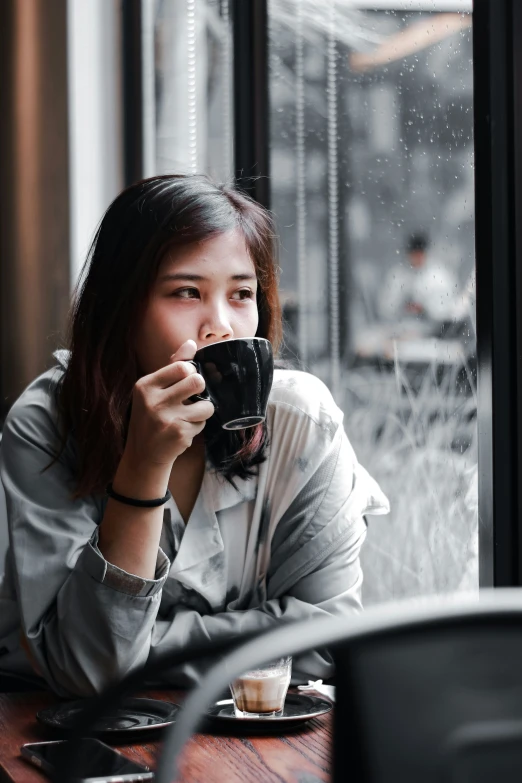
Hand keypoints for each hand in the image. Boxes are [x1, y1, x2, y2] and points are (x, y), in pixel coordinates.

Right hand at [123, 340, 214, 469]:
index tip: (186, 381)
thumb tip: (190, 344)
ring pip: (206, 404)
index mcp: (145, 385)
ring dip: (202, 410)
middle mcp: (153, 401)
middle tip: (192, 398)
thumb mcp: (154, 390)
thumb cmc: (150, 417)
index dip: (191, 373)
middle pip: (197, 381)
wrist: (143, 455)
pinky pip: (203, 423)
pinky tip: (183, 430)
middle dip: (201, 390)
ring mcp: (166, 418)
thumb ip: (172, 366)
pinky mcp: (179, 434)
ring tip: (189, 416)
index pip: (181, 367)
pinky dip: (197, 426)